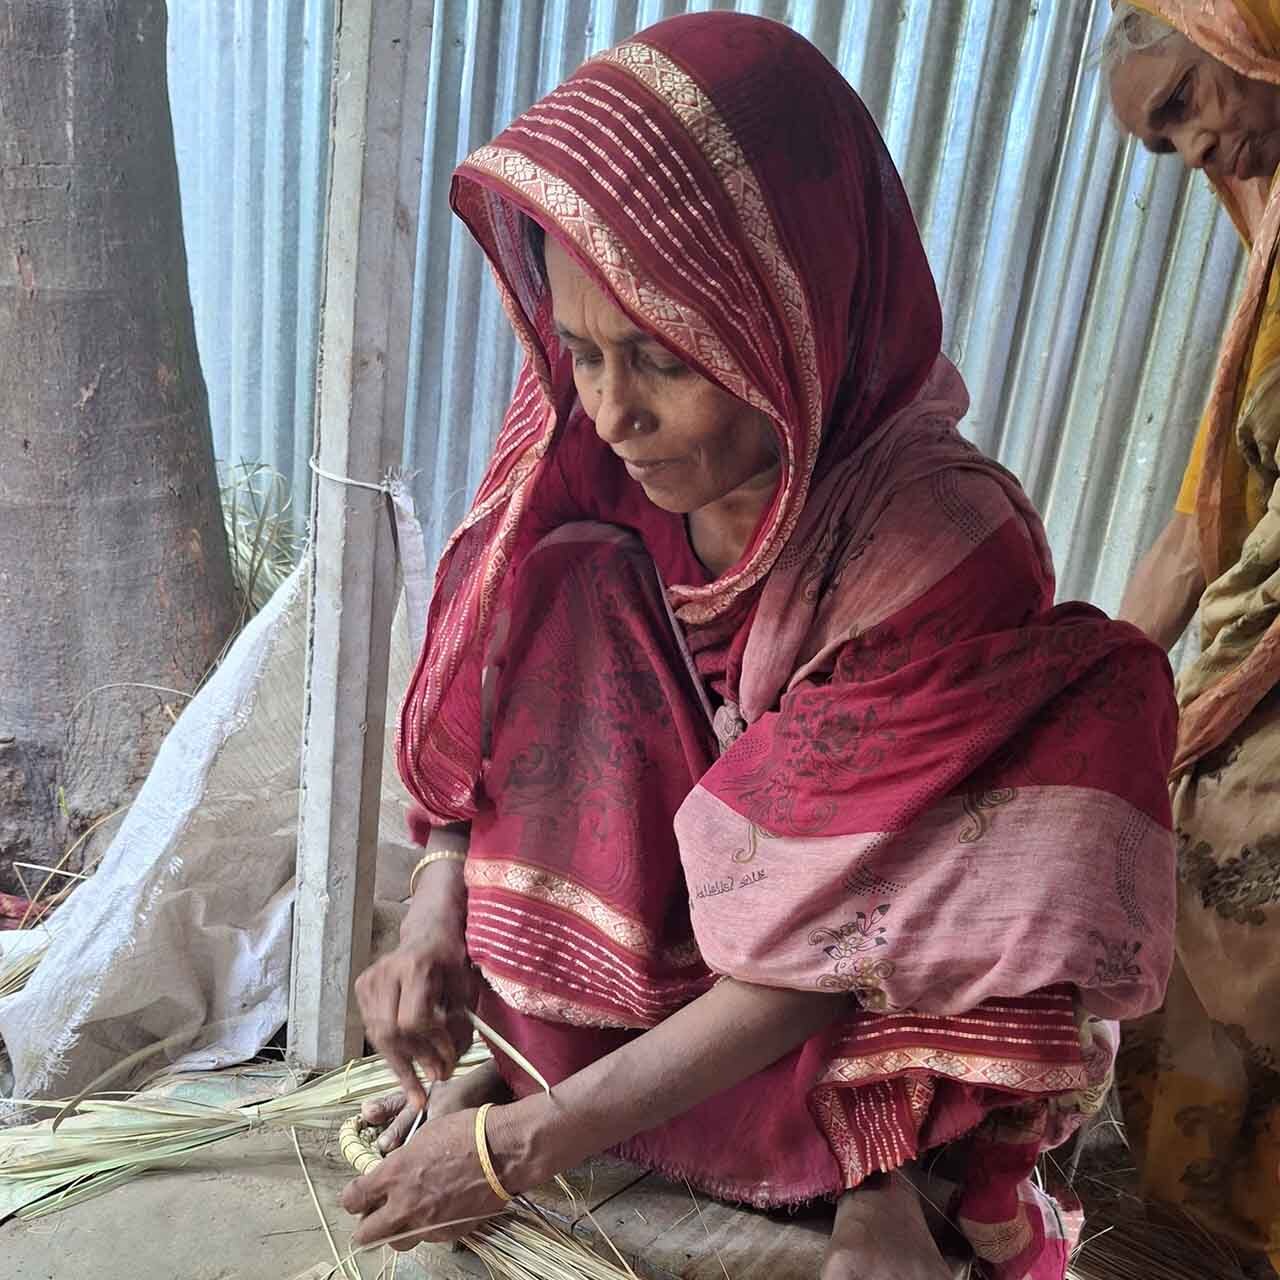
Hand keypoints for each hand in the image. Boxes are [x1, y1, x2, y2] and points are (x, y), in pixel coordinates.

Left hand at [341, 1106, 507, 1249]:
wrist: (503, 1151)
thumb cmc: (466, 1132)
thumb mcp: (424, 1134)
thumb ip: (401, 1160)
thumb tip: (391, 1171)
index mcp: (394, 1174)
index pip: (353, 1199)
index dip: (352, 1197)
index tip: (357, 1194)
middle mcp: (405, 1204)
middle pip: (366, 1234)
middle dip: (366, 1225)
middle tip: (374, 1214)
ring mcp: (428, 1223)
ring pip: (397, 1242)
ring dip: (396, 1230)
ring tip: (406, 1214)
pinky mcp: (449, 1234)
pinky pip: (428, 1238)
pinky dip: (426, 1228)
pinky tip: (437, 1209)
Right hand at [354, 879, 474, 1111]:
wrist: (429, 933)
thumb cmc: (451, 960)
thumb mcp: (465, 989)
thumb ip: (459, 1028)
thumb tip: (444, 1072)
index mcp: (415, 967)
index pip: (413, 1020)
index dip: (431, 1044)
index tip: (449, 1058)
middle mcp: (387, 972)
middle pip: (391, 1032)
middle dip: (414, 1060)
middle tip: (435, 1077)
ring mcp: (370, 979)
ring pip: (378, 1036)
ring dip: (401, 1062)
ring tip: (419, 1083)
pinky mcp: (363, 987)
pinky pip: (374, 1029)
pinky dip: (392, 1049)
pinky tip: (408, 1062)